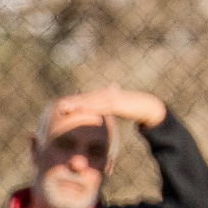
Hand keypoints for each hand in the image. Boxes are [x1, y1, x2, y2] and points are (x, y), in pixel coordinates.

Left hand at [52, 85, 166, 128]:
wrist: (148, 105)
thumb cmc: (133, 107)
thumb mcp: (119, 107)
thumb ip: (110, 108)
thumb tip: (104, 112)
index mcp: (106, 96)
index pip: (88, 98)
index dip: (76, 101)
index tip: (63, 105)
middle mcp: (106, 95)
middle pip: (87, 98)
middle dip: (73, 103)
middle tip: (59, 107)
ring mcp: (111, 98)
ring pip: (91, 101)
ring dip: (78, 105)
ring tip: (66, 108)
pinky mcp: (117, 104)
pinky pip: (102, 107)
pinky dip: (91, 107)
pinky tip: (82, 109)